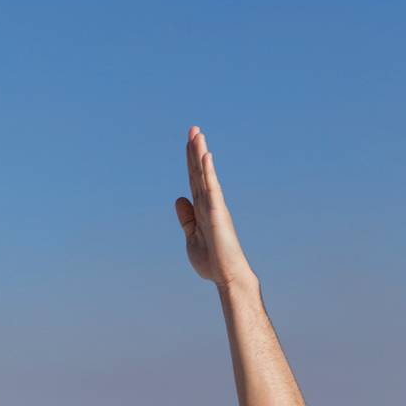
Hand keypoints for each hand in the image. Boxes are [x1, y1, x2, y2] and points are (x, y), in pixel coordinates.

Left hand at [174, 125, 255, 290]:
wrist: (226, 276)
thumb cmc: (212, 261)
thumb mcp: (191, 237)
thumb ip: (186, 218)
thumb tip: (179, 199)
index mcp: (201, 210)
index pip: (194, 180)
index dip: (190, 162)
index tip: (188, 143)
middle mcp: (208, 204)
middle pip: (199, 172)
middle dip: (195, 150)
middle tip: (193, 128)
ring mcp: (214, 206)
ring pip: (205, 175)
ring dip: (200, 153)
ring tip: (197, 133)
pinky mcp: (218, 213)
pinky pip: (212, 188)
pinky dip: (208, 171)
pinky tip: (205, 155)